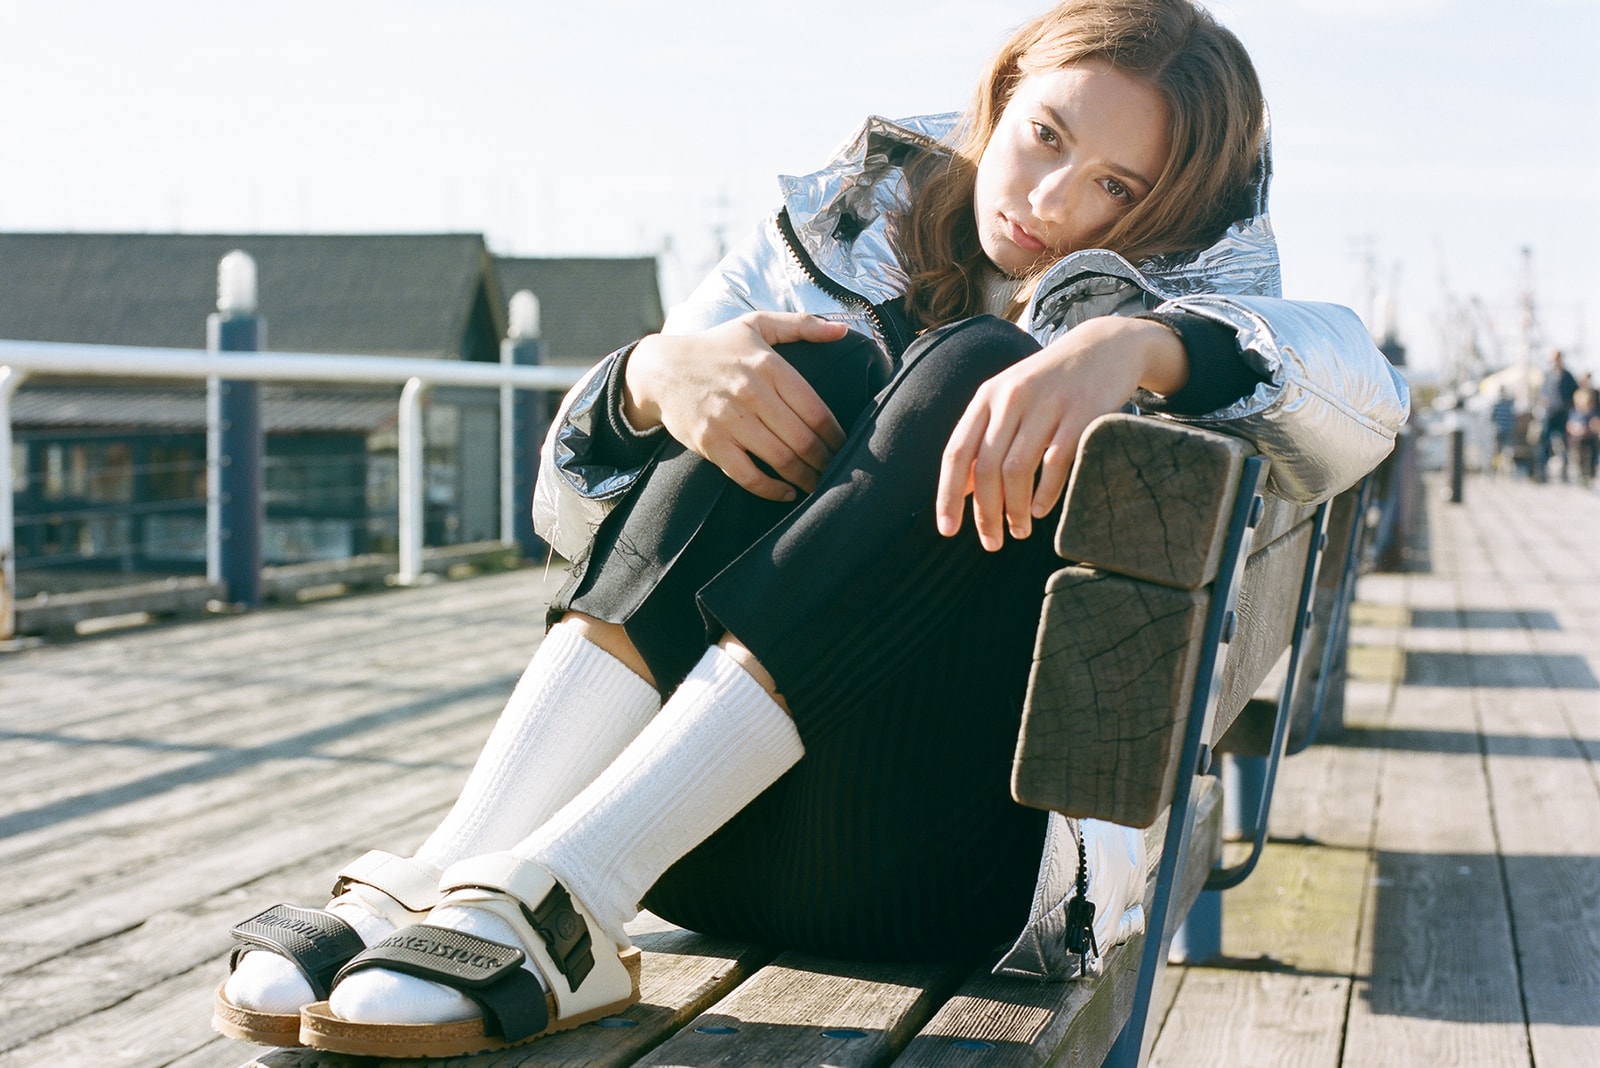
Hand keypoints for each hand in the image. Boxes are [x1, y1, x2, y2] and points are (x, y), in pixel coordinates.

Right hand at [624, 312, 850, 500]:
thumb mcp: (756, 324)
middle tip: (840, 471)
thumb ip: (801, 325)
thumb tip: (843, 330)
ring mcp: (729, 420)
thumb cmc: (715, 347)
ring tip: (819, 485)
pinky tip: (787, 493)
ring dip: (806, 478)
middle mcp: (751, 393)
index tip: (848, 447)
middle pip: (803, 438)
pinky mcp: (710, 442)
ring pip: (780, 459)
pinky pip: (748, 475)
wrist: (660, 369)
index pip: (815, 409)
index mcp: (768, 366)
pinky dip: (772, 490)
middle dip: (826, 461)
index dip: (837, 435)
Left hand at [935, 316, 1187, 550]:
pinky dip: (1046, 494)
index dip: (948, 495)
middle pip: (986, 468)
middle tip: (991, 543)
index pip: (957, 452)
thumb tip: (962, 491)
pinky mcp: (1081, 413)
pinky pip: (1056, 463)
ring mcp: (1047, 404)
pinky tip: (1040, 510)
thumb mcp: (1010, 400)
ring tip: (1019, 530)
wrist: (1103, 347)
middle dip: (985, 513)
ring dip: (1014, 510)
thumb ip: (985, 438)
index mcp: (987, 397)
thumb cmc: (1050, 384)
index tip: (947, 529)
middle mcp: (1012, 398)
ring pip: (1017, 470)